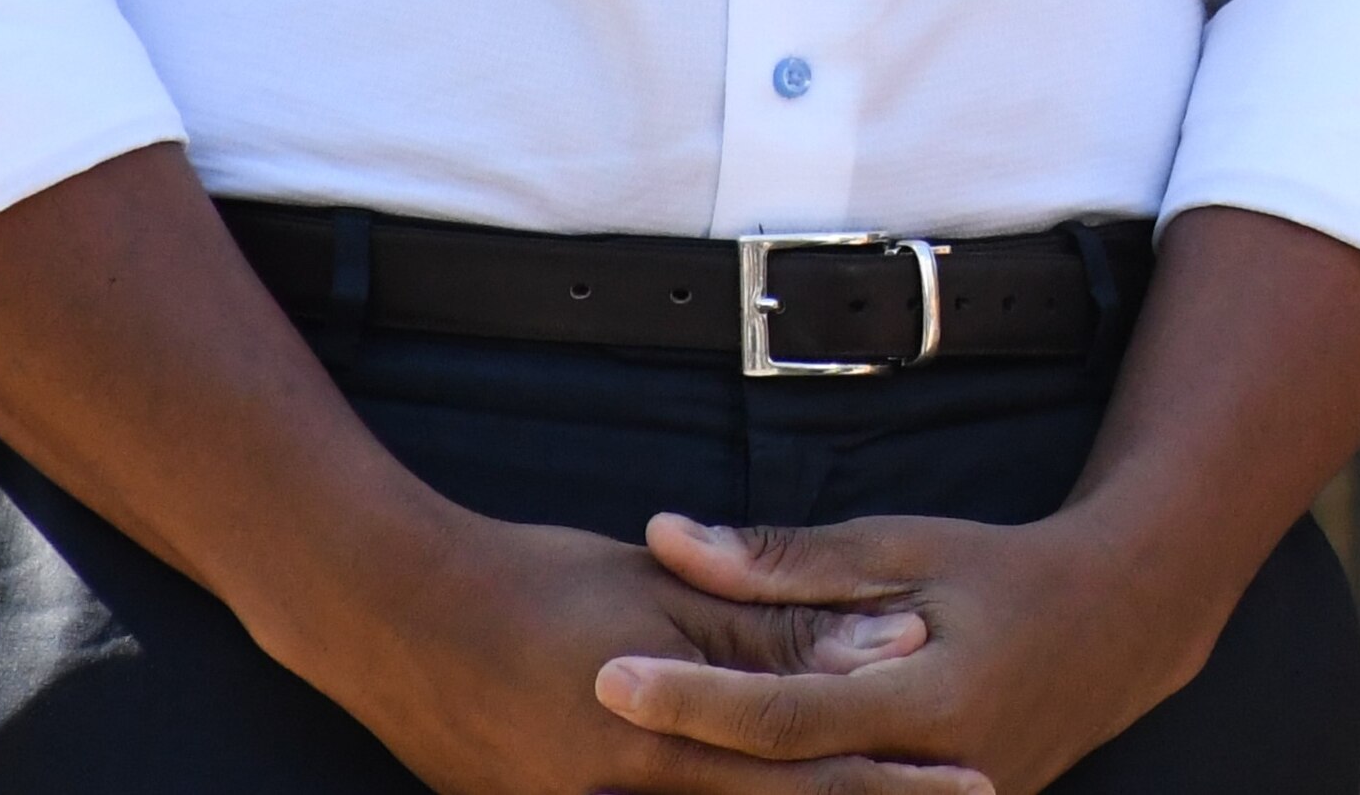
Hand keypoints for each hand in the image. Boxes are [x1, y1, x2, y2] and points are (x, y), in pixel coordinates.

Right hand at [287, 503, 951, 794]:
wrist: (391, 615)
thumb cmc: (531, 585)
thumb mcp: (664, 595)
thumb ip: (771, 633)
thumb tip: (886, 649)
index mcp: (657, 746)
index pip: (803, 776)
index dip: (889, 785)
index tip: (968, 783)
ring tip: (875, 793)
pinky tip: (750, 784)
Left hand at [600, 508, 1200, 794]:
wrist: (1117, 631)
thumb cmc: (1001, 575)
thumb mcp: (902, 547)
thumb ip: (787, 560)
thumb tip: (673, 539)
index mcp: (930, 701)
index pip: (785, 713)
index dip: (690, 699)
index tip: (605, 674)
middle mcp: (935, 778)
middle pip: (780, 791)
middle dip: (677, 764)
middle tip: (582, 726)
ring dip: (712, 794)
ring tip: (609, 774)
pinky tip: (694, 783)